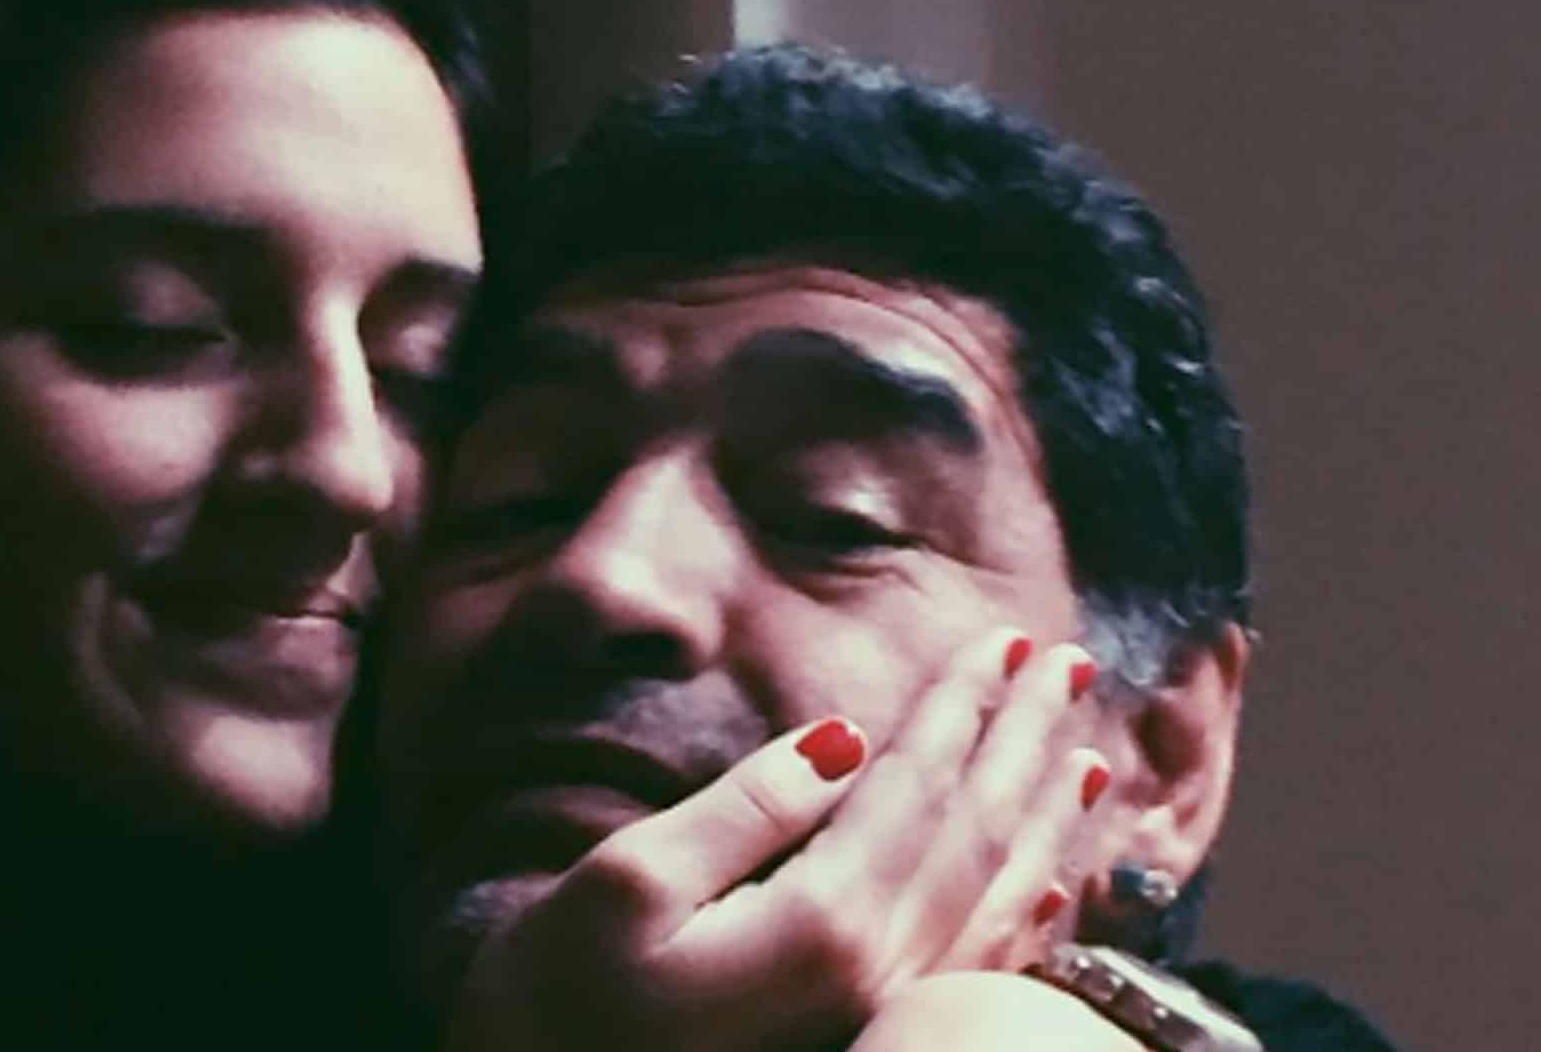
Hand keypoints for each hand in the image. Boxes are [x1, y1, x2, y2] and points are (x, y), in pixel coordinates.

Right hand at [445, 628, 1112, 1051]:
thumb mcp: (630, 882)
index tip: (1002, 638)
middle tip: (1069, 662)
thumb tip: (844, 739)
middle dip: (1026, 739)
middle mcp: (876, 968)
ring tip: (1090, 753)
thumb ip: (746, 808)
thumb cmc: (559, 996)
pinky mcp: (870, 1037)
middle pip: (977, 832)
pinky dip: (1032, 917)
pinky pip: (982, 967)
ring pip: (999, 898)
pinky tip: (1057, 888)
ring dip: (1048, 818)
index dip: (962, 706)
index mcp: (821, 918)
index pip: (915, 785)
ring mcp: (882, 1012)